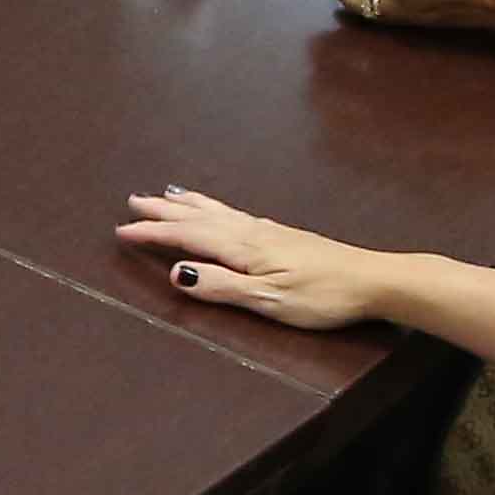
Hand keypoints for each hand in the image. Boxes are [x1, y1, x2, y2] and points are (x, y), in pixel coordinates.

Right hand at [114, 188, 403, 331]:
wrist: (373, 280)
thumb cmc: (321, 296)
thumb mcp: (268, 301)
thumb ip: (221, 286)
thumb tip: (176, 273)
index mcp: (243, 247)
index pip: (187, 236)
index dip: (153, 233)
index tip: (121, 230)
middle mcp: (251, 231)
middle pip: (199, 216)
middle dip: (163, 210)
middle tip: (132, 200)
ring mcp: (268, 230)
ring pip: (217, 210)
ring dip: (187, 204)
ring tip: (166, 193)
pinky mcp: (282, 235)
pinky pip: (234, 213)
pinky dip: (214, 207)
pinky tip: (219, 211)